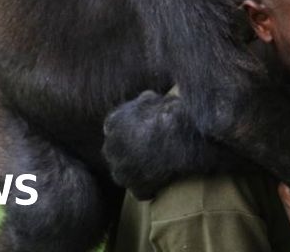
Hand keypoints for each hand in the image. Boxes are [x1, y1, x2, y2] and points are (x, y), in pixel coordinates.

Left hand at [103, 90, 226, 199]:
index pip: (114, 129)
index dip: (130, 131)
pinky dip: (150, 188)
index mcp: (112, 124)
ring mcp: (121, 171)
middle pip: (117, 153)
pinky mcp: (135, 188)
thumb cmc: (167, 112)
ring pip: (126, 174)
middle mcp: (110, 149)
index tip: (143, 133)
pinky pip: (141, 191)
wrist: (179, 136)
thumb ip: (144, 102)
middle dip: (130, 152)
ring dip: (137, 172)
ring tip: (157, 168)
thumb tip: (146, 99)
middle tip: (150, 150)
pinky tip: (162, 182)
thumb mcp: (153, 98)